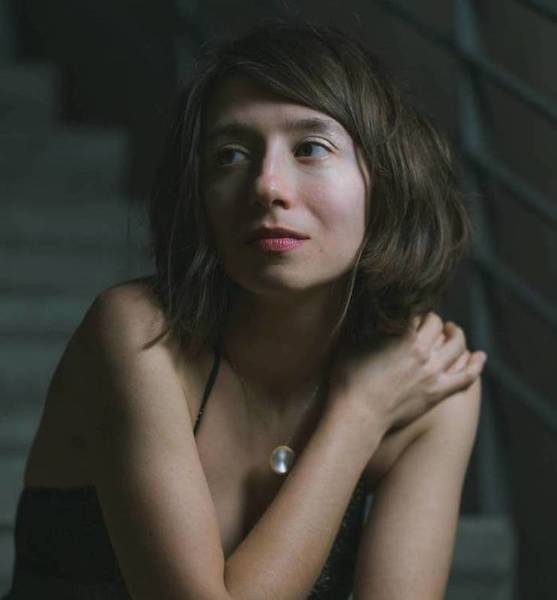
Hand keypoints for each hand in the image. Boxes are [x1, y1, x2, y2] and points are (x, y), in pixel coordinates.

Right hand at [325, 312, 486, 437]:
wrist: (358, 415)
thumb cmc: (349, 380)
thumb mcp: (353, 344)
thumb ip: (368, 329)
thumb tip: (373, 316)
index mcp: (401, 336)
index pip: (418, 312)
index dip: (415, 309)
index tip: (413, 312)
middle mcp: (421, 352)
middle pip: (438, 325)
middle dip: (435, 320)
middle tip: (431, 321)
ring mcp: (433, 374)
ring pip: (457, 346)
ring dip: (457, 335)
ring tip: (453, 331)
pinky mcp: (438, 393)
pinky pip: (466, 377)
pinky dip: (476, 365)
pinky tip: (479, 356)